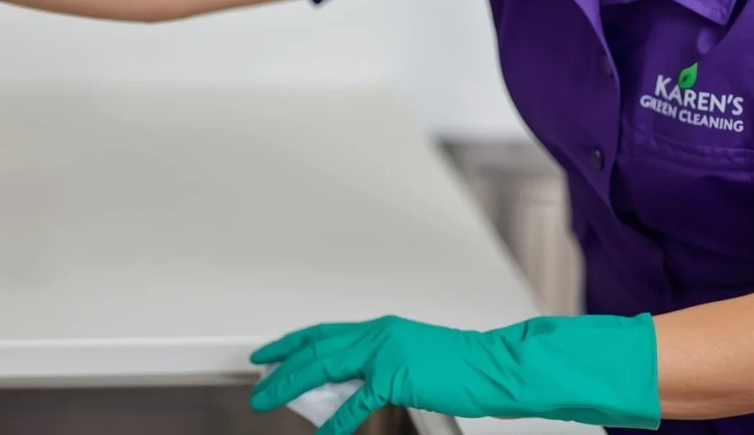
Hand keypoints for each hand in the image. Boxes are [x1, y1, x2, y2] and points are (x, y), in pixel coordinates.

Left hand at [249, 313, 660, 433]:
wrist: (496, 367)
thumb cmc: (462, 368)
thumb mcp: (412, 360)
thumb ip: (378, 368)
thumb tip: (346, 388)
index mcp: (381, 328)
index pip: (324, 332)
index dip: (292, 342)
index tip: (269, 352)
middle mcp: (378, 334)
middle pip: (315, 347)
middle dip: (281, 364)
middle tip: (257, 378)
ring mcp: (386, 354)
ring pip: (324, 366)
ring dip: (293, 383)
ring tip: (269, 399)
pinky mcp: (397, 377)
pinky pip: (357, 402)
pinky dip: (337, 419)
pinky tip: (323, 432)